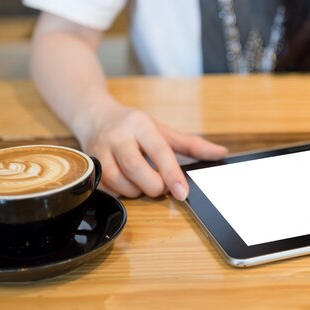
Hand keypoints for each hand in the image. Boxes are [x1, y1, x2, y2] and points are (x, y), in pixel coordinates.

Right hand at [79, 104, 227, 200]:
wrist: (94, 116)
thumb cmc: (132, 125)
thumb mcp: (162, 130)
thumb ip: (191, 144)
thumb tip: (221, 153)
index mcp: (140, 124)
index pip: (159, 150)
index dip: (172, 174)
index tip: (182, 192)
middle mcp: (118, 135)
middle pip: (135, 168)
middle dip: (153, 185)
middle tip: (161, 187)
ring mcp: (99, 150)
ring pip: (118, 181)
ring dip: (135, 191)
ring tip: (143, 184)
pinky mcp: (88, 164)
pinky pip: (104, 188)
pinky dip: (119, 193)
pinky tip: (126, 184)